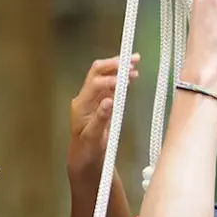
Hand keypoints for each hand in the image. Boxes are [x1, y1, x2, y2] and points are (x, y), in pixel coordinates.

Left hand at [68, 53, 140, 173]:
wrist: (85, 156)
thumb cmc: (87, 149)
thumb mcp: (93, 137)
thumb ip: (100, 118)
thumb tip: (109, 101)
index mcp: (81, 104)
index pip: (95, 84)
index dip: (110, 79)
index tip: (125, 79)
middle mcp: (86, 97)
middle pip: (97, 72)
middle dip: (114, 64)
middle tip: (132, 60)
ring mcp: (94, 98)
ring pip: (105, 76)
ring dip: (119, 68)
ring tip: (135, 64)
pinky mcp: (102, 101)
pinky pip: (111, 85)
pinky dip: (122, 78)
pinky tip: (132, 76)